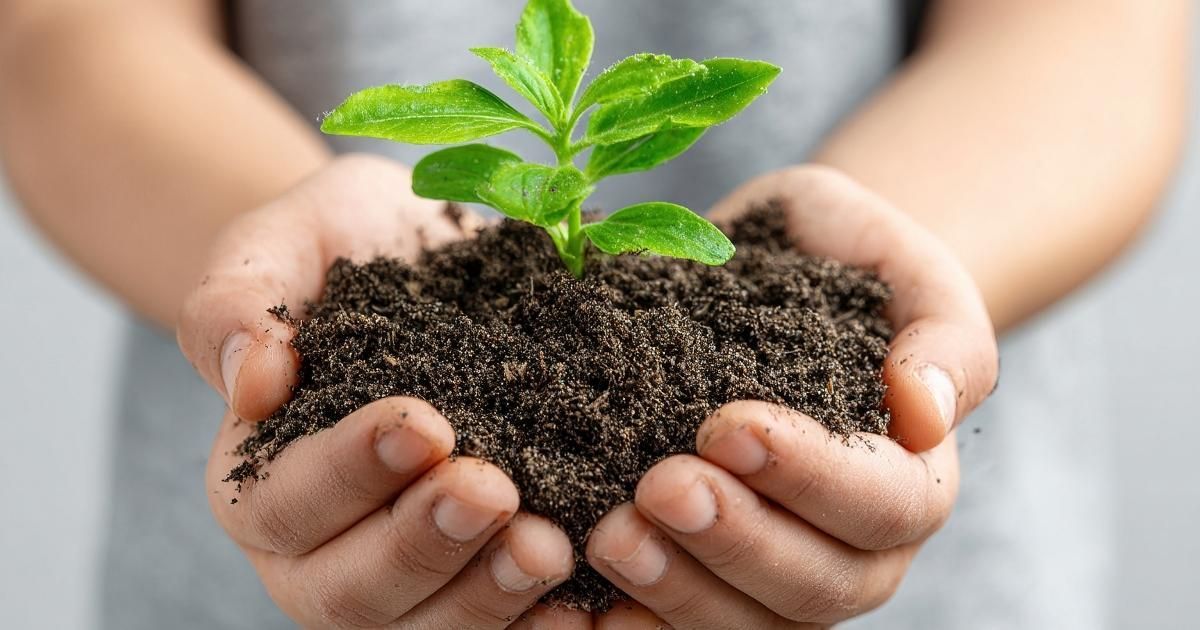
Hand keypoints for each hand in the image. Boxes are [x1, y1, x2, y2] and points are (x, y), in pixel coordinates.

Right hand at [178, 155, 574, 627]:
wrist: (425, 260)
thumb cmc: (341, 250)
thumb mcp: (283, 246)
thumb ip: (237, 304)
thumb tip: (254, 383)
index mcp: (260, 479)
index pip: (287, 500)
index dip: (350, 473)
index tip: (425, 423)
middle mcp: (318, 550)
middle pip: (351, 589)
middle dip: (423, 545)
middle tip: (493, 492)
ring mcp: (399, 574)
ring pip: (425, 624)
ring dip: (485, 596)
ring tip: (547, 549)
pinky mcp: (471, 577)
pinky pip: (492, 623)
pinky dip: (533, 620)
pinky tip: (583, 601)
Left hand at [577, 166, 999, 627]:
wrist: (772, 263)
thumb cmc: (842, 257)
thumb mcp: (898, 262)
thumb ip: (938, 330)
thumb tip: (923, 411)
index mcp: (913, 475)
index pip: (884, 505)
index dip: (809, 477)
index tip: (726, 424)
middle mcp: (856, 544)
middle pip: (818, 586)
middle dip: (736, 542)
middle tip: (659, 486)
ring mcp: (782, 568)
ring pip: (748, 620)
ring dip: (678, 586)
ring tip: (611, 535)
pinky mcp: (710, 572)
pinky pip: (682, 621)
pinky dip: (638, 616)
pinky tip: (584, 591)